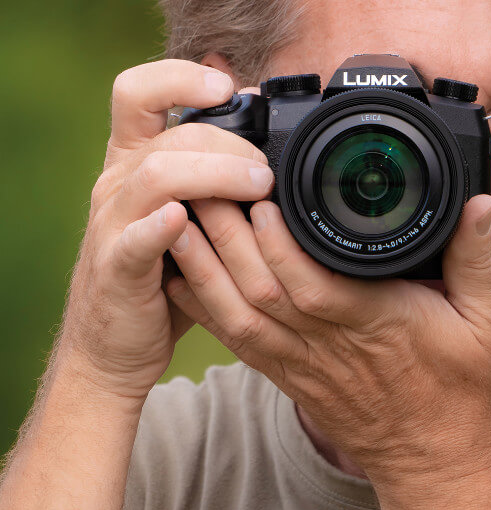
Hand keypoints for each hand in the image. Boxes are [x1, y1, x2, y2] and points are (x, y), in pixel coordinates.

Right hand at [56, 59, 273, 400]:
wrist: (115, 341)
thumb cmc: (161, 275)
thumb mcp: (184, 218)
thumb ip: (209, 182)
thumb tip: (260, 144)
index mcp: (133, 164)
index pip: (138, 94)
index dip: (179, 78)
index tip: (227, 87)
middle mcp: (117, 184)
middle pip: (170, 136)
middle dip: (229, 142)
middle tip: (268, 169)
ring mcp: (113, 224)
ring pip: (156, 175)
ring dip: (214, 174)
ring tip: (259, 185)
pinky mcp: (116, 267)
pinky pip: (134, 239)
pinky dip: (159, 226)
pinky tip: (183, 219)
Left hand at [166, 192, 490, 493]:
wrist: (434, 460)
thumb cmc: (460, 392)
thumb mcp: (485, 322)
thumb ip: (474, 258)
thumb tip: (479, 203)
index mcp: (375, 322)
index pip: (313, 283)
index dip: (279, 244)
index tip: (257, 199)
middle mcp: (328, 343)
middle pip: (261, 290)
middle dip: (225, 240)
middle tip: (199, 187)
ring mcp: (301, 364)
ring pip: (238, 315)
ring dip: (202, 271)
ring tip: (176, 224)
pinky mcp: (286, 377)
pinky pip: (236, 342)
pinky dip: (203, 308)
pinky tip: (180, 277)